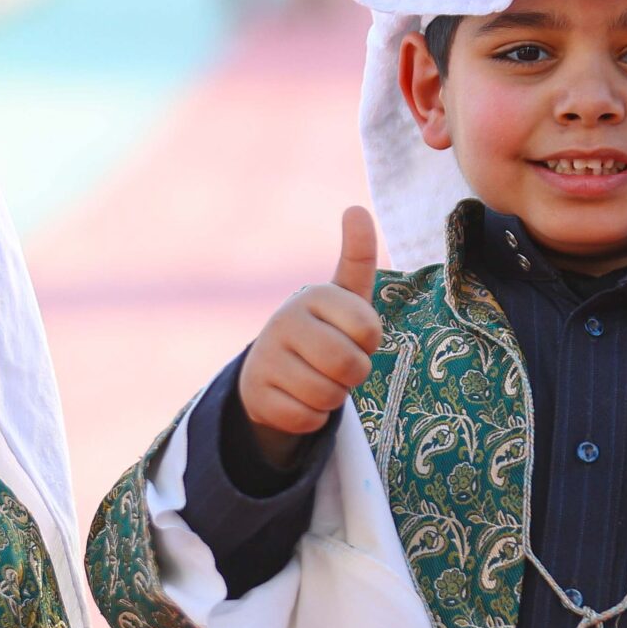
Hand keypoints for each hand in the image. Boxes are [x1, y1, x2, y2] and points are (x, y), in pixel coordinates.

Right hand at [237, 206, 383, 470]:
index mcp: (313, 295)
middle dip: (353, 375)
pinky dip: (312, 418)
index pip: (368, 330)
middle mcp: (285, 320)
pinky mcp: (256, 395)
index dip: (369, 343)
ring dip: (333, 398)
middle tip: (339, 366)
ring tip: (318, 381)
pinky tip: (299, 400)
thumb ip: (357, 256)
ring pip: (328, 396)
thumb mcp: (344, 297)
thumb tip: (356, 208)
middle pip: (349, 366)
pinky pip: (306, 419)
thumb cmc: (323, 330)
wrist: (271, 371)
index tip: (354, 337)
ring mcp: (266, 358)